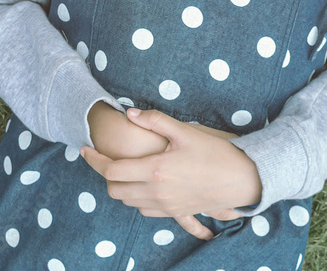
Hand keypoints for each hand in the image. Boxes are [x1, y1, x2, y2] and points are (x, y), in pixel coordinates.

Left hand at [81, 108, 262, 240]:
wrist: (240, 180)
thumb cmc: (214, 152)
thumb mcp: (184, 130)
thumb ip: (155, 120)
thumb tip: (129, 113)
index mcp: (155, 170)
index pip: (112, 170)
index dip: (94, 159)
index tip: (86, 148)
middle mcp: (156, 192)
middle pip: (115, 189)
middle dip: (105, 174)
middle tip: (104, 157)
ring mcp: (164, 206)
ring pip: (127, 202)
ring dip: (121, 186)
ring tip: (123, 167)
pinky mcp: (174, 213)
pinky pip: (144, 211)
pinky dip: (137, 198)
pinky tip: (143, 183)